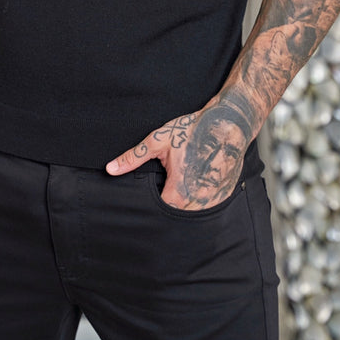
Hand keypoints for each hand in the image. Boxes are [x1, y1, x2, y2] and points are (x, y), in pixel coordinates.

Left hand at [106, 99, 250, 210]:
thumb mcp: (158, 141)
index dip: (152, 209)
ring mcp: (213, 200)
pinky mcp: (224, 195)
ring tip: (182, 187)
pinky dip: (201, 200)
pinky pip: (208, 206)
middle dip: (168, 206)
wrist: (229, 124)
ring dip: (186, 205)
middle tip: (166, 188)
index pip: (160, 214)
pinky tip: (198, 184)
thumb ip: (134, 157)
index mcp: (179, 191)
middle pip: (177, 215)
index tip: (149, 200)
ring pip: (193, 212)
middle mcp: (197, 201)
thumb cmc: (193, 130)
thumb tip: (110, 169)